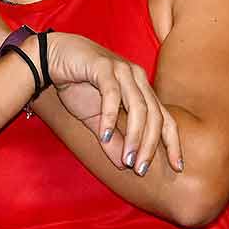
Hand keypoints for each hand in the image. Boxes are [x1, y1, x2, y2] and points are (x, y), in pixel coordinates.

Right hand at [47, 30, 183, 175]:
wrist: (51, 58)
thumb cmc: (76, 86)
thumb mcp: (96, 120)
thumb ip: (111, 141)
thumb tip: (125, 166)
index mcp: (141, 89)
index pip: (165, 118)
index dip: (172, 143)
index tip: (177, 167)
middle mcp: (137, 78)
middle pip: (155, 115)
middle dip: (150, 146)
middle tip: (140, 170)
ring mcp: (122, 69)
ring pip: (138, 106)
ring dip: (135, 136)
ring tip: (128, 159)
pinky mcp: (103, 66)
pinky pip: (112, 93)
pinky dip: (110, 117)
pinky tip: (104, 136)